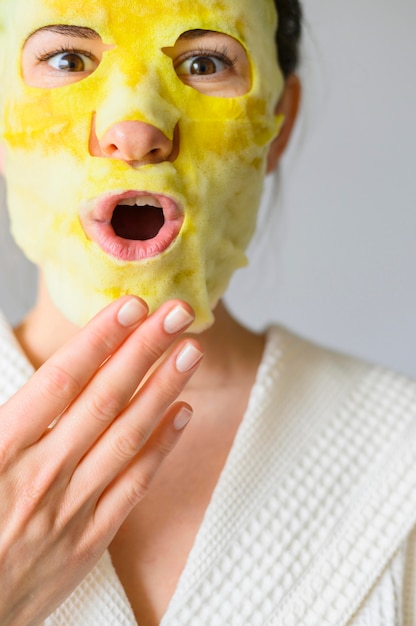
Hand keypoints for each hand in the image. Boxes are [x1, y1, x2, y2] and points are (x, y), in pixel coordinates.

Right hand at [0, 296, 201, 625]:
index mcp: (0, 449)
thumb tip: (42, 379)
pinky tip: (182, 413)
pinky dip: (160, 449)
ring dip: (163, 390)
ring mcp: (69, 509)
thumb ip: (4, 417)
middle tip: (178, 313)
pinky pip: (132, 487)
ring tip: (191, 351)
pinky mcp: (87, 540)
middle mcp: (41, 475)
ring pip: (127, 437)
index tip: (131, 306)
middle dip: (144, 351)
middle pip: (104, 400)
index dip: (100, 339)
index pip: (61, 380)